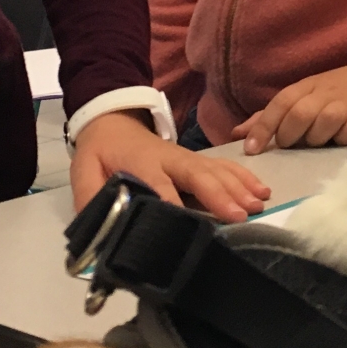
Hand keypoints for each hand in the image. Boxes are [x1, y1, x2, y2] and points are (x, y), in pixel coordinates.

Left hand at [70, 110, 269, 222]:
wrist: (114, 121)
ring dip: (239, 188)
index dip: (171, 202)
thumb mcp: (84, 171)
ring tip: (258, 206)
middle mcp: (171, 159)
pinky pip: (226, 167)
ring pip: (217, 170)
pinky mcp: (199, 160)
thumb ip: (91, 196)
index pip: (157, 183)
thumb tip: (102, 226)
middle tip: (239, 216)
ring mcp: (188, 158)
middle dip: (219, 195)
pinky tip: (262, 191)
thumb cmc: (102, 152)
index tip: (187, 222)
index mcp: (141, 163)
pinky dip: (245, 178)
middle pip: (198, 175)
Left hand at [236, 63, 346, 154]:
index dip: (263, 126)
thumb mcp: (303, 96)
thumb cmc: (336, 92)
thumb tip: (237, 134)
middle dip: (290, 135)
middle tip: (292, 144)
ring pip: (324, 123)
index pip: (279, 104)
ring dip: (317, 138)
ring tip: (320, 140)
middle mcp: (325, 93)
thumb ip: (270, 116)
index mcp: (306, 87)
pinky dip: (344, 138)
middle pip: (299, 114)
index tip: (251, 149)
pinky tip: (344, 137)